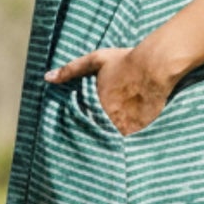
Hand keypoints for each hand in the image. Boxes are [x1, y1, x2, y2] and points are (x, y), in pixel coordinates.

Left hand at [44, 40, 178, 135]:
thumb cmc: (126, 61)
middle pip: (97, 132)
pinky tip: (126, 138)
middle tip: (90, 141)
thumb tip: (47, 77)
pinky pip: (130, 139)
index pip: (82, 122)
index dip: (81, 125)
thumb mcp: (96, 61)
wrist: (156, 66)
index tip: (75, 132)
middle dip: (96, 133)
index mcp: (95, 104)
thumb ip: (71, 70)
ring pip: (113, 138)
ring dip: (110, 137)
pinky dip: (128, 138)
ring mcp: (126, 125)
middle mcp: (109, 118)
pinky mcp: (141, 129)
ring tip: (109, 142)